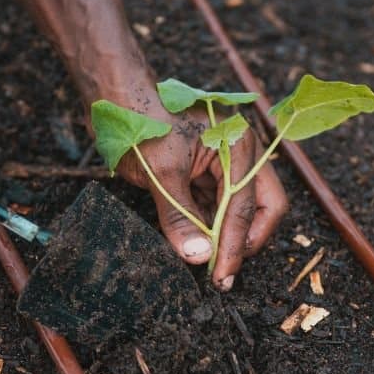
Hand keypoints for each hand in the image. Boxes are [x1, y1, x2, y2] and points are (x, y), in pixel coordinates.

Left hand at [110, 97, 287, 289]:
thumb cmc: (140, 121)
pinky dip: (206, 227)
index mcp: (238, 145)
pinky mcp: (200, 175)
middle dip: (243, 240)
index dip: (236, 244)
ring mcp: (220, 165)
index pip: (246, 204)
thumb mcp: (161, 172)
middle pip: (260, 207)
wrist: (114, 98)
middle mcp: (238, 155)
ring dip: (223, 237)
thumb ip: (179, 215)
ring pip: (235, 210)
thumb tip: (199, 256)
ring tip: (206, 264)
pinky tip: (193, 244)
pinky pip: (212, 207)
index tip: (222, 275)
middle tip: (223, 273)